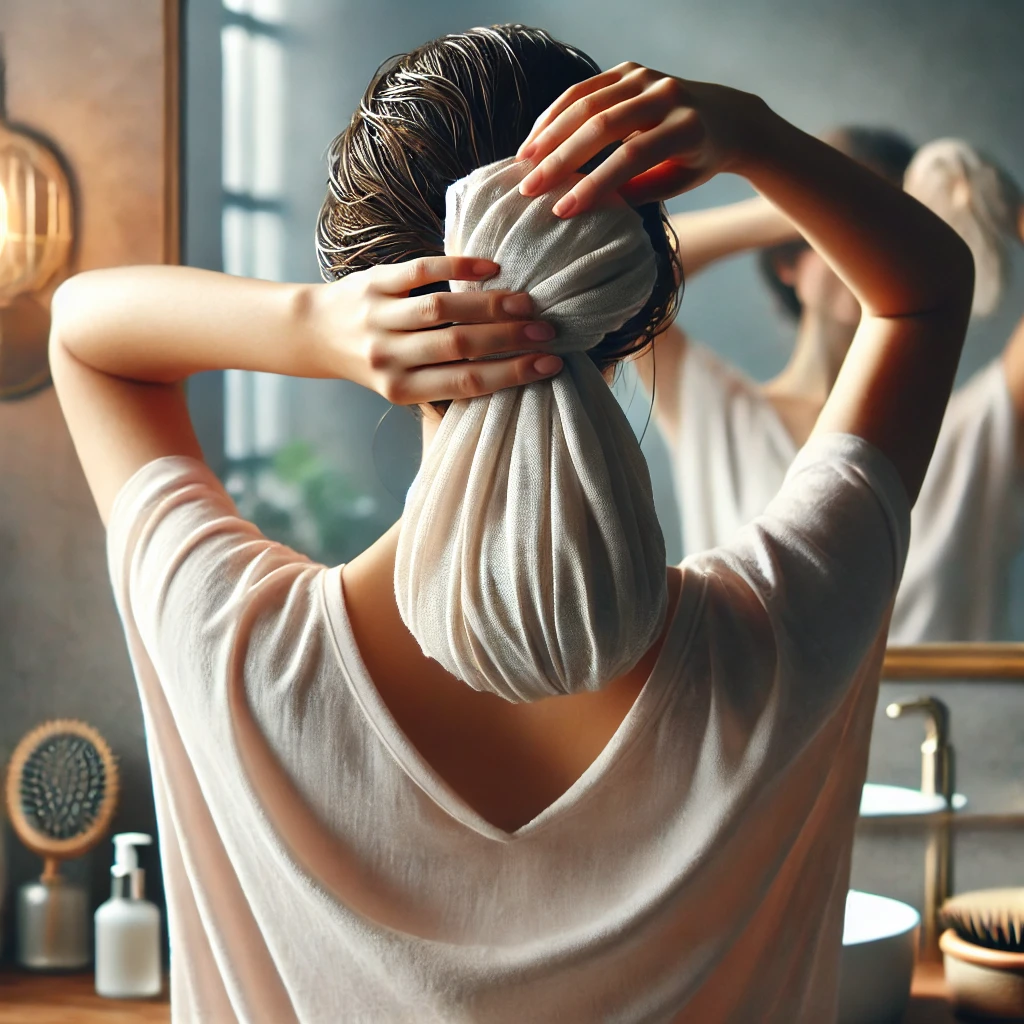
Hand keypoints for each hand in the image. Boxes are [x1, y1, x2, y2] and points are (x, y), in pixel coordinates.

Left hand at [320, 256, 561, 403]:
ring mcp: (378, 317)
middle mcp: (388, 357)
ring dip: (489, 305)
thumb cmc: (375, 362)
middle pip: (458, 347)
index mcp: (401, 389)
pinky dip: (457, 267)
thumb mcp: (403, 383)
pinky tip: (490, 268)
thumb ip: (445, 378)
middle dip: (509, 339)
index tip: (550, 365)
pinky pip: (420, 271)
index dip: (511, 374)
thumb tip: (511, 368)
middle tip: (547, 331)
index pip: (465, 383)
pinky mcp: (373, 283)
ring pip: (442, 309)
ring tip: (526, 303)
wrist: (315, 333)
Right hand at [515, 63, 768, 216]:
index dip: (595, 184)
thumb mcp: (677, 183)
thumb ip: (638, 191)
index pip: (632, 156)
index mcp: (686, 127)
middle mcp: (666, 94)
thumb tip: (590, 205)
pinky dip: (556, 114)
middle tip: (530, 190)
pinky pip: (584, 89)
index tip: (563, 211)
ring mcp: (645, 76)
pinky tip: (534, 140)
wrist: (726, 116)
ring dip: (549, 134)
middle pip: (603, 125)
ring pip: (587, 102)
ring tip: (522, 165)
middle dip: (562, 159)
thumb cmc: (698, 160)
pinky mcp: (629, 69)